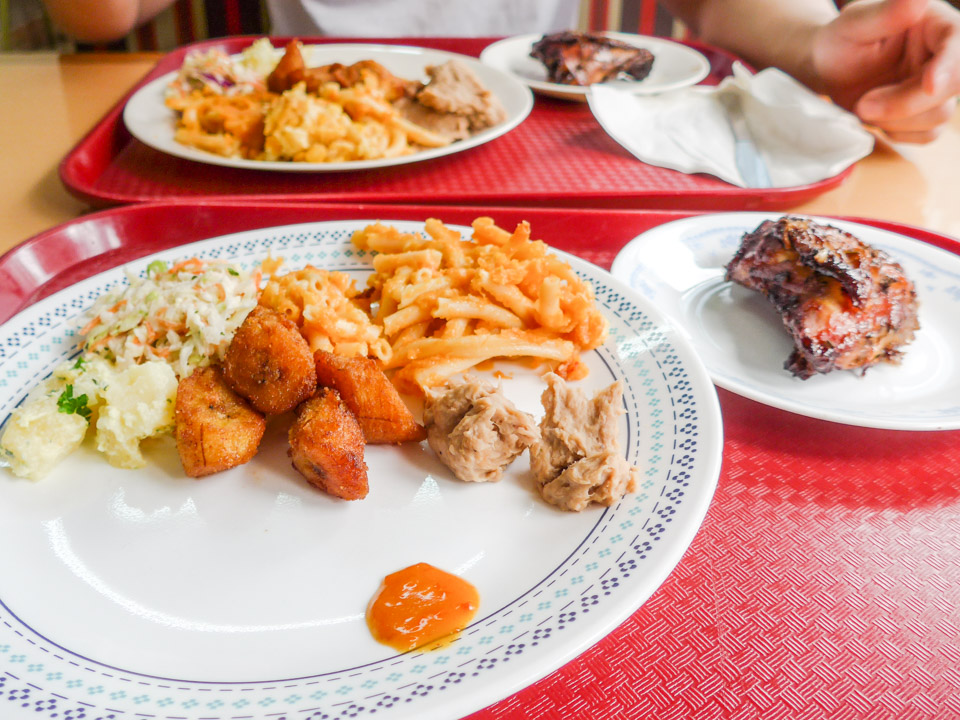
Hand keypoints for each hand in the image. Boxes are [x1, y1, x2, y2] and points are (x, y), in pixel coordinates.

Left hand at [811, 0, 959, 142]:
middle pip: (952, 86)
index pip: (957, 44)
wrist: (829, 72)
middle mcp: (944, 55)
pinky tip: (875, 117)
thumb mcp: (853, 24)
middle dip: (907, 103)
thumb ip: (884, 14)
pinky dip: (896, 132)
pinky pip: (926, 135)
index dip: (948, 67)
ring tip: (861, 106)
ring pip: (938, 115)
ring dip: (895, 120)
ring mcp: (938, 87)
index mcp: (935, 25)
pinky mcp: (926, 113)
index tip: (928, 85)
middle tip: (862, 106)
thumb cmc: (839, 42)